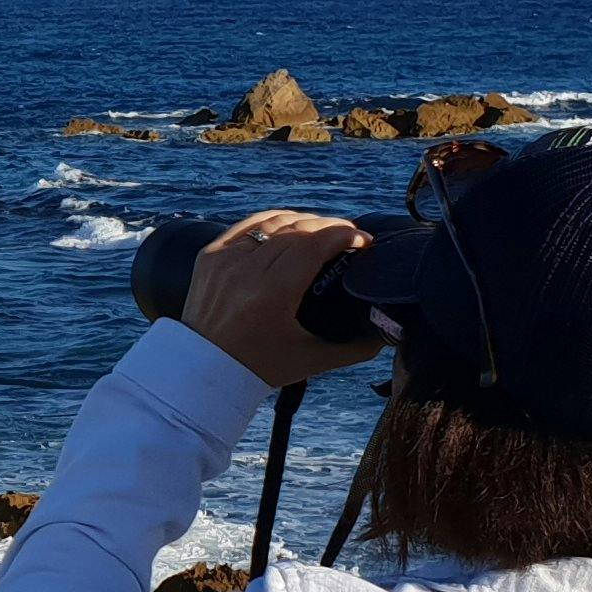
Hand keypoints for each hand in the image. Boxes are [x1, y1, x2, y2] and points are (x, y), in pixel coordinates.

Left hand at [176, 210, 377, 388]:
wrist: (203, 370)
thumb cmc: (259, 368)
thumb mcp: (312, 360)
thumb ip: (355, 348)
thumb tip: (389, 334)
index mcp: (272, 294)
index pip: (314, 244)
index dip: (344, 234)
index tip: (364, 241)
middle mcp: (246, 272)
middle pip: (298, 229)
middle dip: (330, 226)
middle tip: (349, 236)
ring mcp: (225, 260)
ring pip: (274, 222)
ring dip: (304, 220)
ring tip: (324, 230)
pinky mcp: (209, 255)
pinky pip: (248, 224)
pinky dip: (274, 220)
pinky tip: (291, 223)